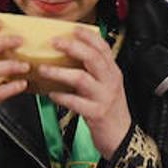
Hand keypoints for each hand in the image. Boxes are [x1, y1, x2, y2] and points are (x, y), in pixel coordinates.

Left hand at [41, 30, 131, 157]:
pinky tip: (51, 95)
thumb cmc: (111, 112)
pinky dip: (61, 97)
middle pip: (92, 57)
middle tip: (54, 42)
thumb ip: (94, 73)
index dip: (88, 36)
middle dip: (72, 47)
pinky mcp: (96, 113)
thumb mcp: (107, 88)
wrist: (123, 138)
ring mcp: (104, 97)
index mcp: (113, 73)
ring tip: (44, 69)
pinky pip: (75, 102)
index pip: (103, 48)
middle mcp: (110, 82)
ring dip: (59, 71)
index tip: (73, 28)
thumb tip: (68, 60)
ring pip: (81, 78)